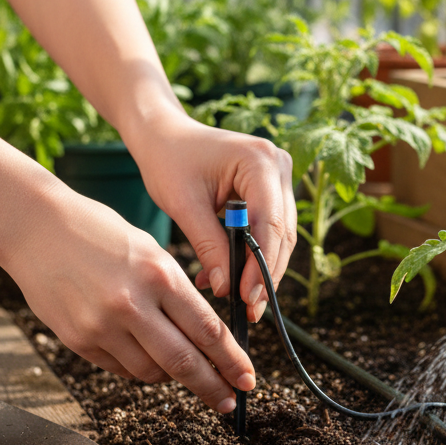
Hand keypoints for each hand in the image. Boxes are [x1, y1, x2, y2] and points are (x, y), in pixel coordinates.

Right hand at [1, 188, 254, 413]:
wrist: (34, 225)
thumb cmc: (100, 232)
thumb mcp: (151, 251)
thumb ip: (177, 294)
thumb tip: (207, 339)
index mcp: (159, 276)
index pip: (208, 331)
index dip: (232, 361)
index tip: (247, 379)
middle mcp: (132, 305)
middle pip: (185, 363)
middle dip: (213, 387)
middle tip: (230, 403)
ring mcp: (101, 326)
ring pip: (152, 372)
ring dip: (173, 377)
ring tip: (184, 370)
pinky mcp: (78, 340)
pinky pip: (121, 368)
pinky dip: (141, 368)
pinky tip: (146, 357)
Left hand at [131, 109, 295, 321]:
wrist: (164, 135)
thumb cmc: (168, 160)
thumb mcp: (184, 206)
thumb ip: (208, 247)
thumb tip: (226, 289)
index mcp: (259, 160)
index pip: (269, 224)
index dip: (261, 266)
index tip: (248, 298)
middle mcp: (279, 165)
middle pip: (282, 233)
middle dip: (265, 274)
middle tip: (249, 309)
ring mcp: (280, 177)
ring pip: (280, 236)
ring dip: (259, 268)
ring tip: (236, 297)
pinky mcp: (272, 190)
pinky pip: (270, 230)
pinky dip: (252, 255)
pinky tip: (229, 276)